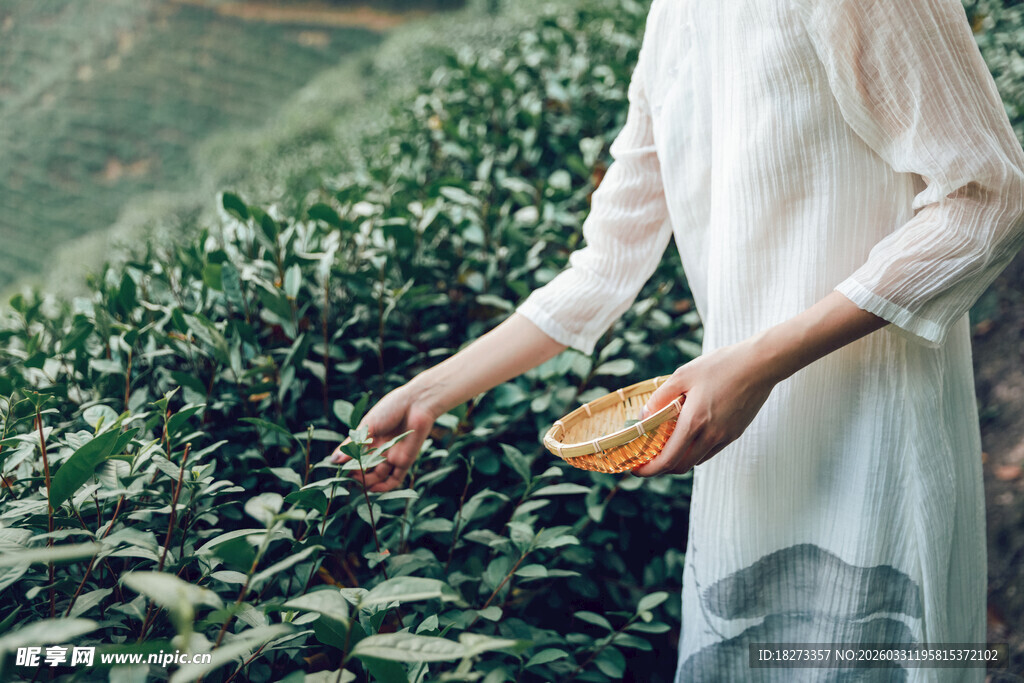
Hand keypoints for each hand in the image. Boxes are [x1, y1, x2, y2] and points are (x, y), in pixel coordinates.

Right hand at [330, 383, 436, 491]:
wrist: (417, 403)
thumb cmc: (391, 408)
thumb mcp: (368, 426)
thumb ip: (352, 445)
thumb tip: (333, 460)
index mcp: (371, 437)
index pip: (356, 455)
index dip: (347, 464)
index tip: (336, 469)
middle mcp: (381, 448)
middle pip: (366, 468)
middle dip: (356, 474)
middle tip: (347, 477)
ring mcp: (393, 456)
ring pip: (378, 476)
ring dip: (367, 482)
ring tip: (358, 482)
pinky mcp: (405, 461)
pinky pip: (395, 479)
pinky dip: (384, 487)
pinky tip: (373, 489)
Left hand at [631, 338, 779, 475]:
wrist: (760, 364)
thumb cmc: (721, 365)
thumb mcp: (683, 375)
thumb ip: (661, 397)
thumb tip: (644, 416)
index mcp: (694, 422)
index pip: (668, 460)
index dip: (649, 469)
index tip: (636, 468)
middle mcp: (711, 435)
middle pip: (681, 466)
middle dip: (661, 467)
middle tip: (648, 457)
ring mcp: (725, 437)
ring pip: (696, 460)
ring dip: (679, 458)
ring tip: (666, 444)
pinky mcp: (735, 433)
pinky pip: (710, 451)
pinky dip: (695, 450)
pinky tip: (688, 434)